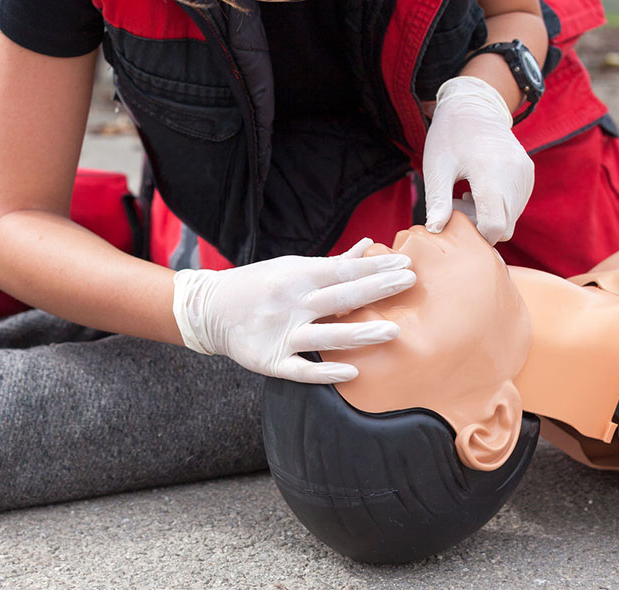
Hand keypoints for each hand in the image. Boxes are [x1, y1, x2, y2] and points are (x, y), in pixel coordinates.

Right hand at [171, 239, 415, 383]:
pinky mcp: (271, 360)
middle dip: (376, 288)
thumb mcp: (291, 267)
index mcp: (297, 276)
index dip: (375, 267)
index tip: (405, 265)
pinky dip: (325, 372)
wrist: (209, 309)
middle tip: (409, 283)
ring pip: (325, 335)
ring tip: (393, 330)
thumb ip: (332, 263)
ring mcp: (281, 333)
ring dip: (359, 333)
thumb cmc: (259, 285)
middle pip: (339, 297)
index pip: (344, 270)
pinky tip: (352, 372)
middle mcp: (291, 303)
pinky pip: (301, 369)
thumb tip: (367, 247)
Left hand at [422, 76, 534, 244]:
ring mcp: (525, 174)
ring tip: (466, 194)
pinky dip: (499, 206)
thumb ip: (437, 200)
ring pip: (512, 218)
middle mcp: (515, 174)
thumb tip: (435, 229)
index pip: (495, 225)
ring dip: (489, 216)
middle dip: (480, 225)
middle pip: (504, 226)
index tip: (456, 219)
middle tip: (456, 203)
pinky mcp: (528, 174)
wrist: (475, 106)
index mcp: (491, 171)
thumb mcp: (437, 167)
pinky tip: (480, 190)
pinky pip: (516, 206)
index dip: (476, 233)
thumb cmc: (450, 136)